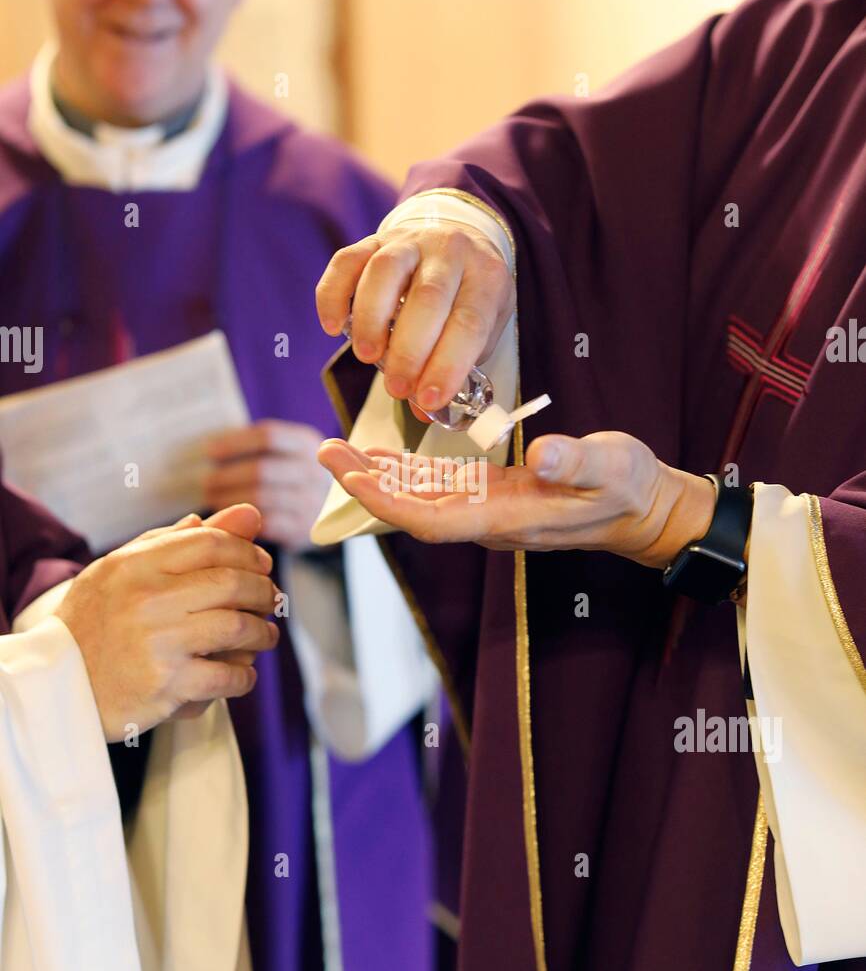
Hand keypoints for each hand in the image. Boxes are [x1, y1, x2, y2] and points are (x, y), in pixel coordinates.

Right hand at [56, 504, 279, 740]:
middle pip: (233, 583)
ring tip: (265, 636)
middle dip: (264, 592)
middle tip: (271, 601)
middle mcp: (147, 599)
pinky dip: (244, 677)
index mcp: (135, 565)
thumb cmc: (92, 624)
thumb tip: (247, 515)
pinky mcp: (166, 686)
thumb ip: (180, 541)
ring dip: (262, 634)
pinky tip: (243, 674)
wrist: (53, 687)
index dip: (248, 551)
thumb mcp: (120, 570)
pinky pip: (226, 676)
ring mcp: (158, 643)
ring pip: (237, 628)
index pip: (211, 543)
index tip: (262, 564)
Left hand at [203, 419, 329, 551]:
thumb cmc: (292, 473)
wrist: (331, 508)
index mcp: (306, 443)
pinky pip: (266, 523)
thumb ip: (256, 445)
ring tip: (211, 497)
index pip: (268, 436)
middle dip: (228, 476)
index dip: (235, 443)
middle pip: (262, 470)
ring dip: (229, 498)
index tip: (210, 451)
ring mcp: (310, 502)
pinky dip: (242, 519)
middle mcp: (312, 471)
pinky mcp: (303, 529)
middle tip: (205, 481)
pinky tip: (227, 515)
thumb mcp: (287, 450)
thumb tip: (210, 446)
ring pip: (261, 498)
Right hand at [315, 226, 514, 418]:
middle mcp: (450, 251)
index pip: (470, 323)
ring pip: (384, 271)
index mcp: (486, 278)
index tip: (429, 399)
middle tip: (396, 387)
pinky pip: (347, 262)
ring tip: (367, 357)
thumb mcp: (483, 331)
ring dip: (371, 319)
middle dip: (409, 350)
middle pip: (428, 297)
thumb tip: (422, 409)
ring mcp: (410, 241)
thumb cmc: (469, 296)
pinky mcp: (374, 241)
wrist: (460, 242)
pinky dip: (334, 295)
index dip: (448, 365)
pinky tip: (334, 326)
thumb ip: (457, 368)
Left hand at [317, 433, 714, 565]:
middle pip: (413, 510)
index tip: (351, 478)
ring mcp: (489, 509)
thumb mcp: (613, 468)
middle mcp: (489, 520)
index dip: (388, 502)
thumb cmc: (631, 489)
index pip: (431, 519)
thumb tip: (546, 456)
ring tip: (338, 449)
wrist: (646, 511)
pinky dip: (407, 472)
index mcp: (508, 518)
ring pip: (421, 499)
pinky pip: (439, 488)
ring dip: (379, 477)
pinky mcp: (495, 494)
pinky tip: (382, 456)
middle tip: (325, 451)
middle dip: (367, 485)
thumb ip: (579, 463)